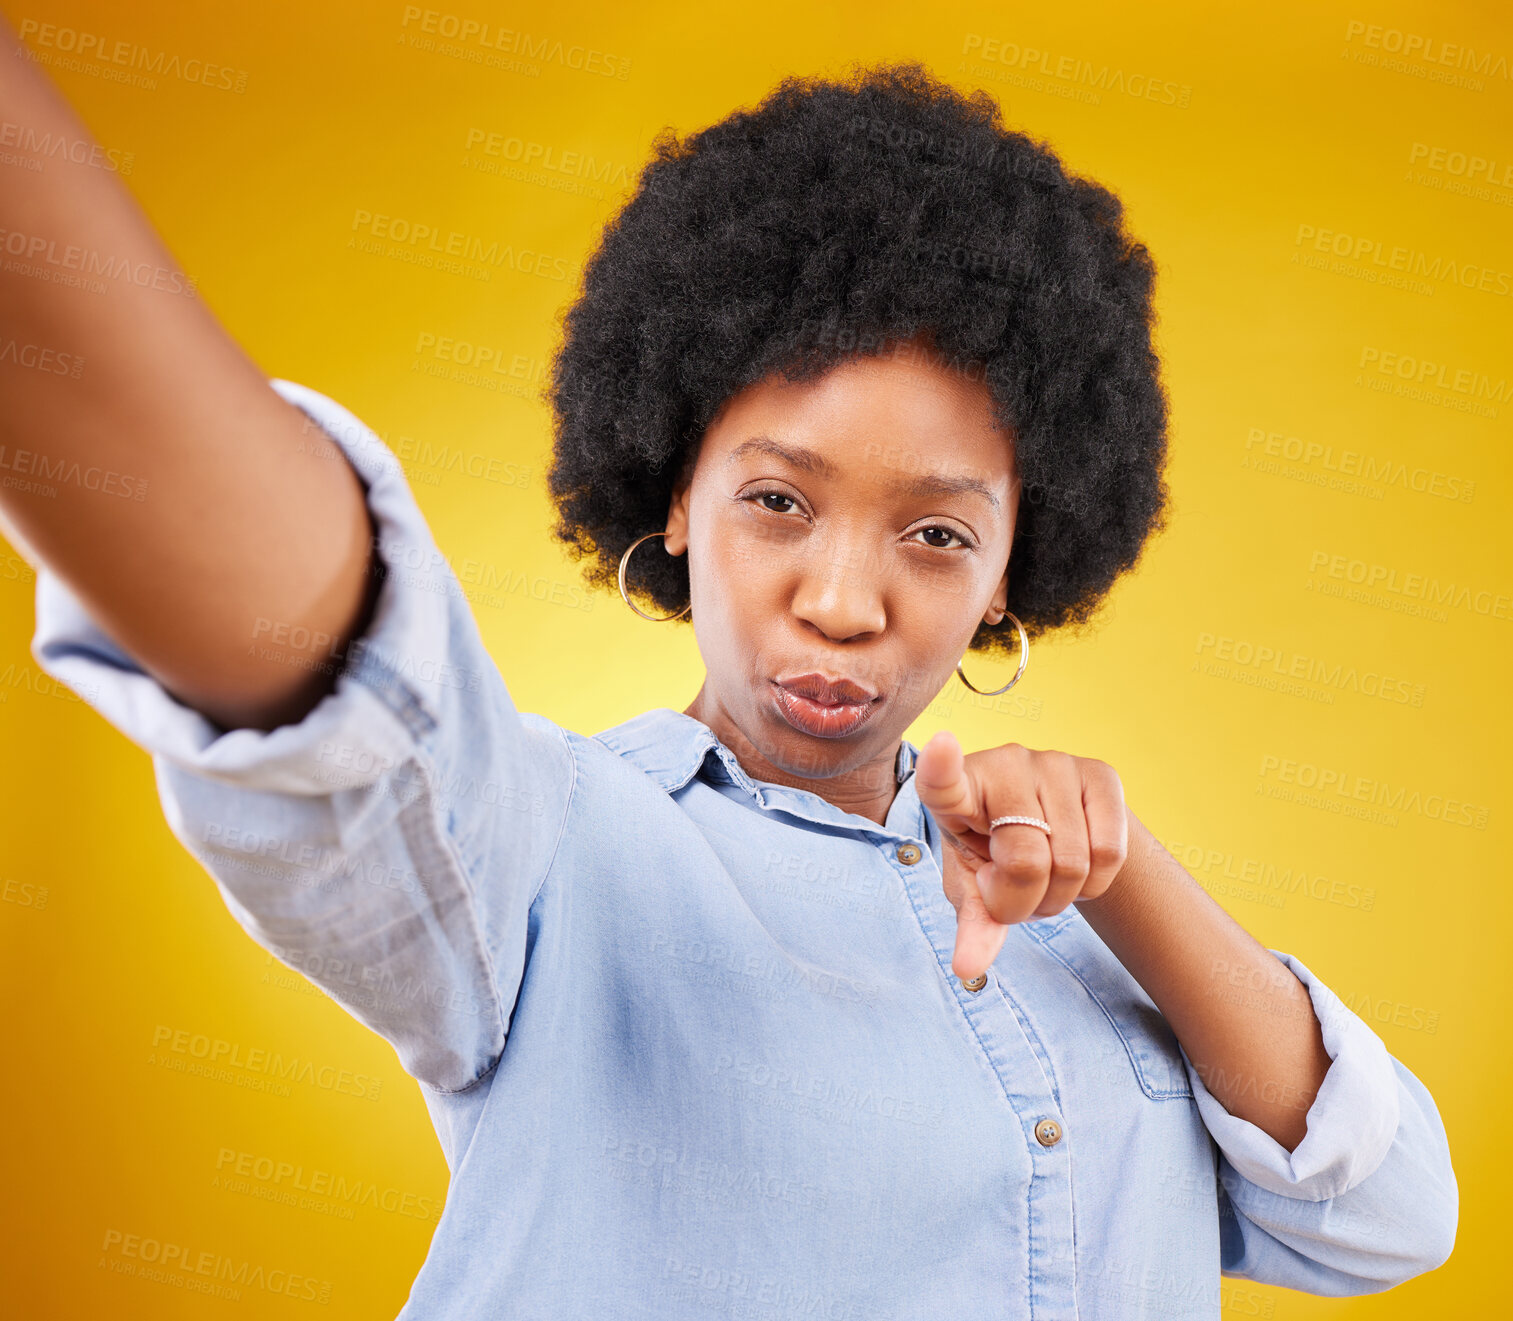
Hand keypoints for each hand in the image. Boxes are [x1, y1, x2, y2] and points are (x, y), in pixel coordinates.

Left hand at [914, 730, 1129, 982]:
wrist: (1053, 828)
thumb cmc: (998, 857)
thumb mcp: (977, 890)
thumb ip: (974, 924)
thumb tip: (968, 970)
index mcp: (957, 792)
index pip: (943, 780)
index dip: (941, 767)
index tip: (941, 745)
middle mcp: (1003, 764)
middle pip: (1027, 862)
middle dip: (1027, 901)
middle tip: (1019, 891)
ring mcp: (1053, 762)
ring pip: (1073, 862)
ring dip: (1062, 896)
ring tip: (1046, 878)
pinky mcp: (1099, 772)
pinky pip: (1109, 852)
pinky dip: (1096, 883)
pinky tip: (1078, 868)